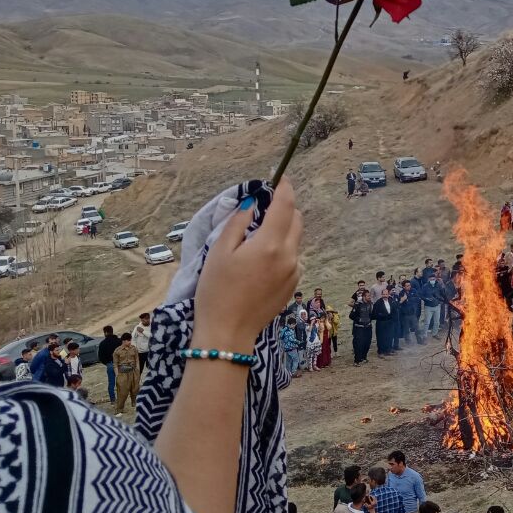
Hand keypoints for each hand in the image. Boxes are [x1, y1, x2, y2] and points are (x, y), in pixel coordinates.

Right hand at [194, 180, 302, 350]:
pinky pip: (293, 258)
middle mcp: (289, 256)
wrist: (228, 333)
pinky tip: (261, 262)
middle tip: (264, 209)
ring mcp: (295, 272)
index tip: (280, 179)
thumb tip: (253, 205)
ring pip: (295, 240)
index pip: (286, 206)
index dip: (285, 189)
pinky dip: (283, 251)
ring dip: (283, 232)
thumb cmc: (217, 291)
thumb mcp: (220, 252)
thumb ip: (238, 223)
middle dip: (285, 209)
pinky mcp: (293, 285)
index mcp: (270, 244)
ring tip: (257, 240)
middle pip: (296, 221)